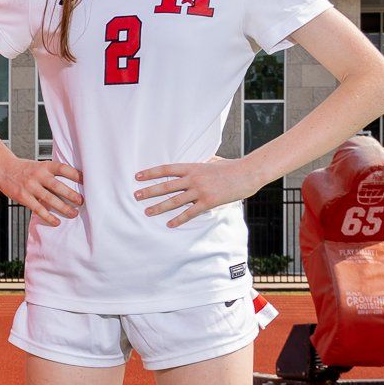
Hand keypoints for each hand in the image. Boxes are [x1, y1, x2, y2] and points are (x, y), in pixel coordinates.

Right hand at [0, 154, 83, 225]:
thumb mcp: (39, 166)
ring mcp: (30, 186)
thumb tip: (71, 185)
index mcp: (44, 166)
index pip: (63, 169)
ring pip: (50, 199)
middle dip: (72, 195)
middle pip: (58, 186)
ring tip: (73, 213)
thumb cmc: (24, 169)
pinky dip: (48, 217)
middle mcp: (38, 175)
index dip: (76, 174)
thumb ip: (52, 174)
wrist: (3, 169)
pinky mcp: (23, 197)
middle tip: (82, 202)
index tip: (86, 181)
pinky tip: (56, 221)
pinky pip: (38, 209)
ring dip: (63, 208)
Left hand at [134, 156, 261, 227]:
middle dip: (149, 191)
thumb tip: (203, 160)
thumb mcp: (214, 161)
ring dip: (159, 207)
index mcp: (193, 167)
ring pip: (175, 201)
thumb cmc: (232, 167)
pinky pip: (190, 212)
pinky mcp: (208, 202)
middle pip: (166, 186)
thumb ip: (204, 162)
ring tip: (147, 212)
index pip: (167, 169)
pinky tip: (170, 224)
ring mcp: (200, 191)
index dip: (151, 173)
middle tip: (136, 196)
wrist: (247, 173)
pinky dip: (179, 219)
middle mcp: (193, 178)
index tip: (138, 176)